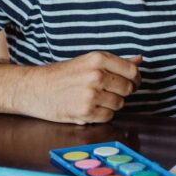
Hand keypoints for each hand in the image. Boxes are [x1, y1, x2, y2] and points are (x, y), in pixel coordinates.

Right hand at [25, 52, 140, 123]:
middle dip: (122, 92)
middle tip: (108, 92)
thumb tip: (140, 59)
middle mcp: (96, 75)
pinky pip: (108, 117)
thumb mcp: (88, 61)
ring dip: (111, 105)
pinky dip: (102, 115)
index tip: (131, 82)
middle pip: (128, 88)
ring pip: (119, 104)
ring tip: (95, 99)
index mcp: (98, 58)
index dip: (134, 79)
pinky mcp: (85, 112)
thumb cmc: (62, 75)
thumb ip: (116, 62)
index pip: (132, 71)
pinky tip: (90, 108)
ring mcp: (91, 94)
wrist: (34, 88)